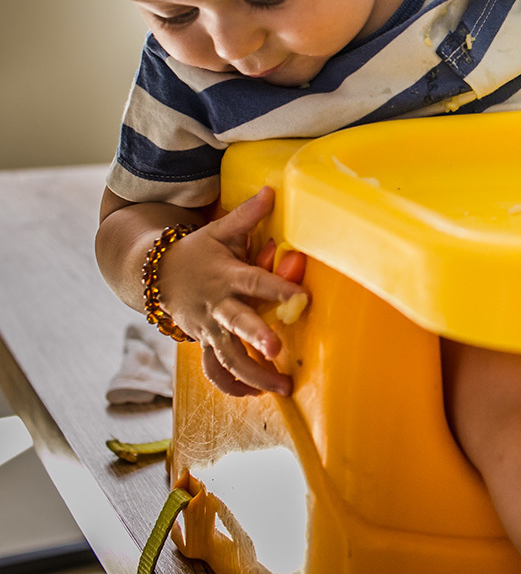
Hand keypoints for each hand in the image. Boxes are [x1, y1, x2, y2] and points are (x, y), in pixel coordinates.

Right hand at [156, 187, 303, 396]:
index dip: (277, 286)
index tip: (301, 295)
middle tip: (277, 351)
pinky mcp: (204, 342)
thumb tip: (272, 190)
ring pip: (228, 357)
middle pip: (238, 324)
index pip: (255, 281)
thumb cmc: (199, 251)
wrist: (155, 274)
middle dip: (256, 338)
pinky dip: (232, 385)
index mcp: (227, 276)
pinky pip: (215, 370)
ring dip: (254, 374)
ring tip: (283, 387)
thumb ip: (247, 215)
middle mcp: (218, 306)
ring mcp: (209, 328)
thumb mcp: (220, 230)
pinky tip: (254, 395)